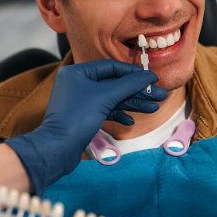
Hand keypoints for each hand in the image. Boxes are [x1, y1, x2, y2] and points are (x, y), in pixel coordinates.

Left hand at [5, 59, 166, 194]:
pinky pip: (105, 111)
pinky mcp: (83, 117)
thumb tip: (149, 76)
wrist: (57, 149)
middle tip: (159, 96)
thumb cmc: (77, 118)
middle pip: (114, 84)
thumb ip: (128, 84)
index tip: (153, 78)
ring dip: (132, 103)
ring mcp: (81, 101)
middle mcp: (78, 84)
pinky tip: (131, 121)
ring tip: (153, 108)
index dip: (134, 73)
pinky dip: (119, 114)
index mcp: (78, 72)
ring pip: (112, 99)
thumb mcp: (105, 97)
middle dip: (137, 91)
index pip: (111, 67)